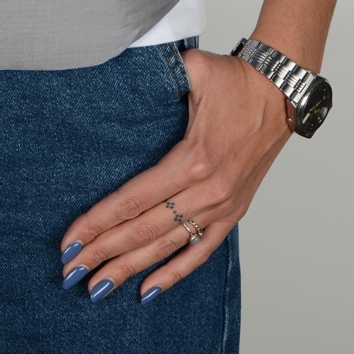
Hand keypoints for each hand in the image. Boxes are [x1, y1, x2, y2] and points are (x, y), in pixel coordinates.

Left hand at [59, 47, 292, 301]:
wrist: (285, 93)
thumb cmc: (235, 79)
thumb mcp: (194, 69)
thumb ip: (157, 72)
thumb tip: (115, 63)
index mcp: (192, 160)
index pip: (132, 200)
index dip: (97, 223)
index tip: (69, 241)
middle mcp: (208, 191)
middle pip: (143, 230)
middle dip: (102, 253)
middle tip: (69, 272)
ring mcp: (222, 206)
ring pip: (168, 246)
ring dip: (130, 268)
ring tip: (97, 288)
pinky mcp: (234, 212)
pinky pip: (201, 250)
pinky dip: (175, 272)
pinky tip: (148, 290)